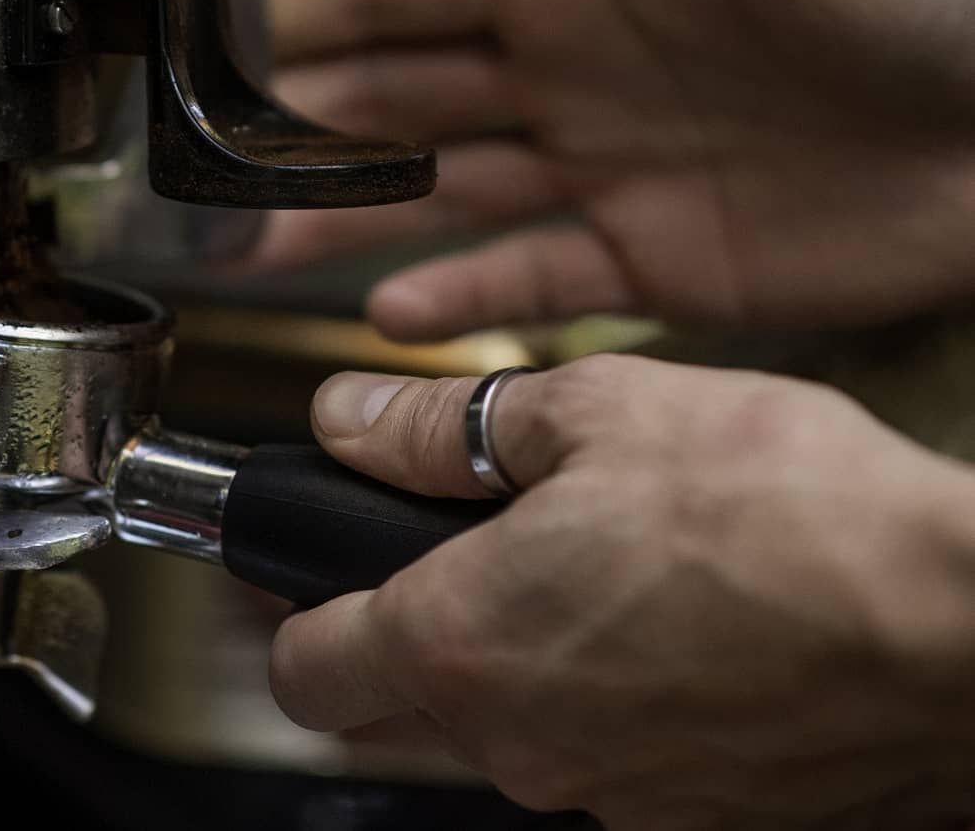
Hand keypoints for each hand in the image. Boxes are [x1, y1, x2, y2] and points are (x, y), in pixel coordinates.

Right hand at [257, 0, 974, 338]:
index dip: (305, 3)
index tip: (216, 21)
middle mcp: (565, 74)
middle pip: (395, 99)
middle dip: (295, 122)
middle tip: (202, 151)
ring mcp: (600, 170)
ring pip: (439, 198)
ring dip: (346, 221)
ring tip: (254, 247)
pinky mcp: (649, 260)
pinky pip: (528, 279)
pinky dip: (461, 299)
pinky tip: (390, 315)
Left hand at [270, 358, 974, 827]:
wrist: (957, 626)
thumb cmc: (782, 508)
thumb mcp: (587, 410)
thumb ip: (440, 426)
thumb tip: (349, 418)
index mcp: (464, 639)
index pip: (306, 667)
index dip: (292, 607)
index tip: (306, 562)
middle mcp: (520, 741)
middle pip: (387, 709)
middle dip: (386, 632)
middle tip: (436, 546)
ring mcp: (606, 793)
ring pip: (494, 732)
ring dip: (499, 654)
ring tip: (567, 560)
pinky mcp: (687, 811)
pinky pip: (593, 754)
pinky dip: (590, 690)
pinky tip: (648, 615)